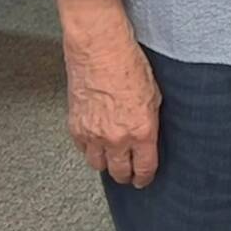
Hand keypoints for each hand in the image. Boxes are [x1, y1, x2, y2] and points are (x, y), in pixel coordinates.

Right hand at [57, 0, 161, 187]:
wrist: (100, 50)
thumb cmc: (129, 65)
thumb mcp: (155, 94)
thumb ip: (151, 120)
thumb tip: (149, 135)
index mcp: (141, 130)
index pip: (144, 168)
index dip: (145, 178)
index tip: (144, 180)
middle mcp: (116, 138)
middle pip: (120, 172)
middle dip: (126, 175)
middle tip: (129, 173)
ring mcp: (93, 135)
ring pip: (98, 165)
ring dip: (106, 164)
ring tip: (112, 159)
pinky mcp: (75, 128)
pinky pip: (83, 150)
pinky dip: (90, 150)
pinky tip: (96, 143)